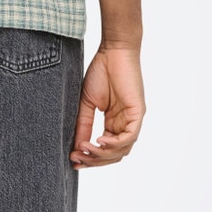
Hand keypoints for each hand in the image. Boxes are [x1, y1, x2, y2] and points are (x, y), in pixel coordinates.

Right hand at [70, 45, 145, 167]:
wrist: (113, 51)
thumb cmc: (100, 72)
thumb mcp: (87, 103)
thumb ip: (84, 125)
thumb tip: (76, 147)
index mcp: (114, 123)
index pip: (106, 150)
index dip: (91, 158)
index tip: (73, 160)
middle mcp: (125, 124)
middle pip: (114, 155)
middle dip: (94, 160)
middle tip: (77, 158)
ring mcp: (133, 119)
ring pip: (122, 150)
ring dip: (102, 154)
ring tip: (85, 149)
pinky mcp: (137, 112)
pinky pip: (129, 136)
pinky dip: (114, 143)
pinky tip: (99, 141)